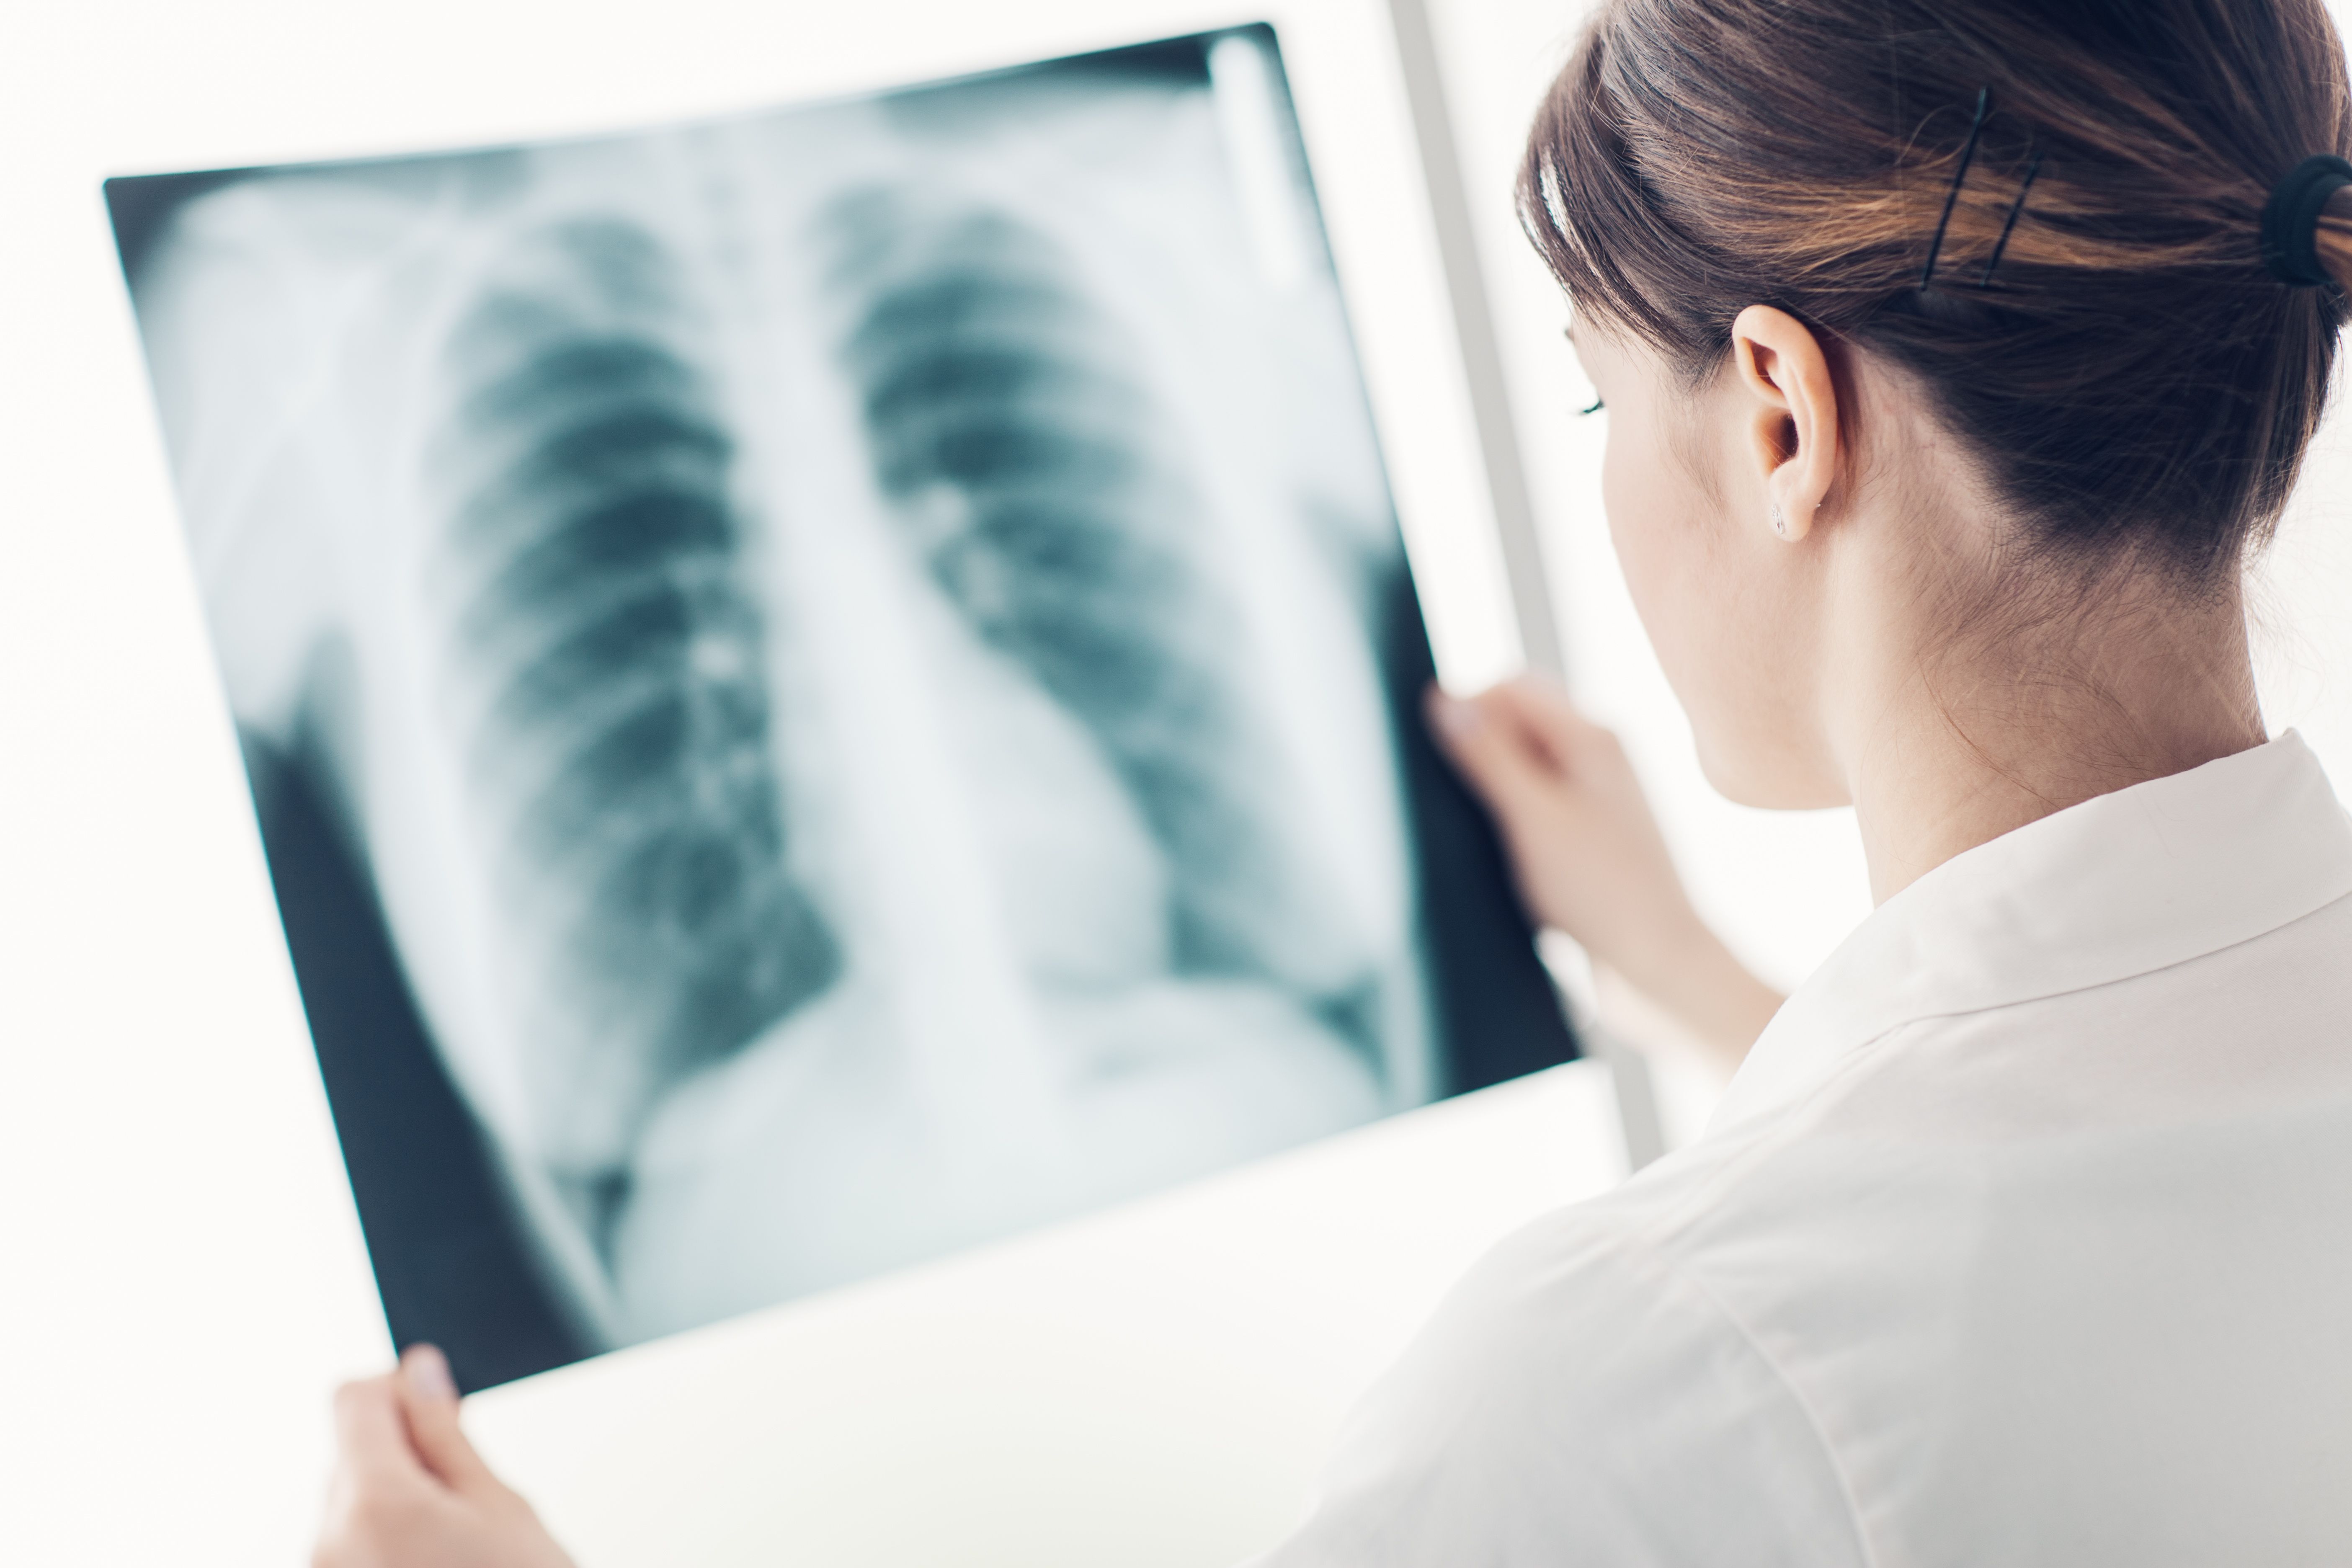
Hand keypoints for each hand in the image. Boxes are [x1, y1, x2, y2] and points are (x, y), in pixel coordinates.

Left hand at [314, 1345, 576, 1567]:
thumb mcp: (498, 1505)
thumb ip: (444, 1432)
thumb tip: (419, 1370)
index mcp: (374, 1503)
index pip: (354, 1399)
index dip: (401, 1391)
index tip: (440, 1409)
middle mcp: (329, 1541)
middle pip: (349, 1452)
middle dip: (403, 1453)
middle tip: (465, 1496)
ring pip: (348, 1500)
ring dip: (394, 1501)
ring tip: (452, 1545)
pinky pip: (346, 1544)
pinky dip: (383, 1540)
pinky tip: (431, 1565)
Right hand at [1427, 677, 1780, 1062]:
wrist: (1658, 967)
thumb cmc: (1603, 895)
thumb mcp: (1534, 819)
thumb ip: (1489, 756)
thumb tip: (1443, 698)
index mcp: (1593, 737)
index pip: (1510, 685)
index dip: (1465, 708)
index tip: (1436, 756)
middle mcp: (1598, 756)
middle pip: (1516, 718)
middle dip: (1475, 743)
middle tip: (1454, 793)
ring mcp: (1594, 794)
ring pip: (1521, 761)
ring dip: (1489, 782)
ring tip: (1479, 827)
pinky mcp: (1586, 832)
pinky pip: (1533, 800)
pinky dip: (1507, 813)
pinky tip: (1498, 850)